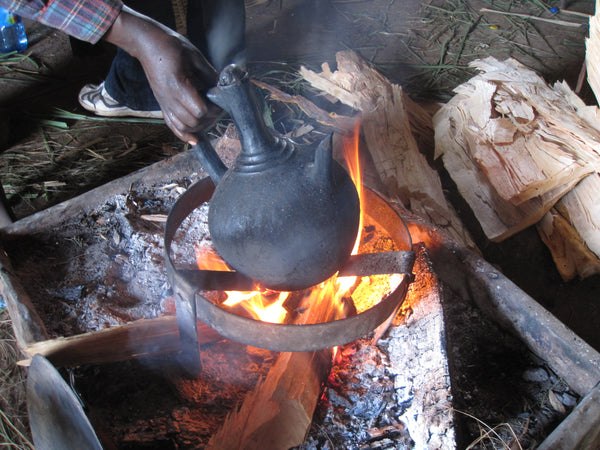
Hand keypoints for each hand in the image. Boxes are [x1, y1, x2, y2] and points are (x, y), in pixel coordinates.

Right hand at [103, 7, 219, 143]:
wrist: (147, 44)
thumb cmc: (171, 46)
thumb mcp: (195, 57)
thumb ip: (209, 75)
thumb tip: (222, 90)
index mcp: (178, 85)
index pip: (200, 110)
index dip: (213, 109)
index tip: (220, 102)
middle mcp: (169, 98)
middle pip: (193, 121)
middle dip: (208, 119)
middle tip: (216, 110)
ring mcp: (164, 103)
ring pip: (183, 126)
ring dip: (199, 127)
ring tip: (208, 119)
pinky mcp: (162, 104)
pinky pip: (172, 125)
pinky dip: (184, 134)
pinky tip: (195, 140)